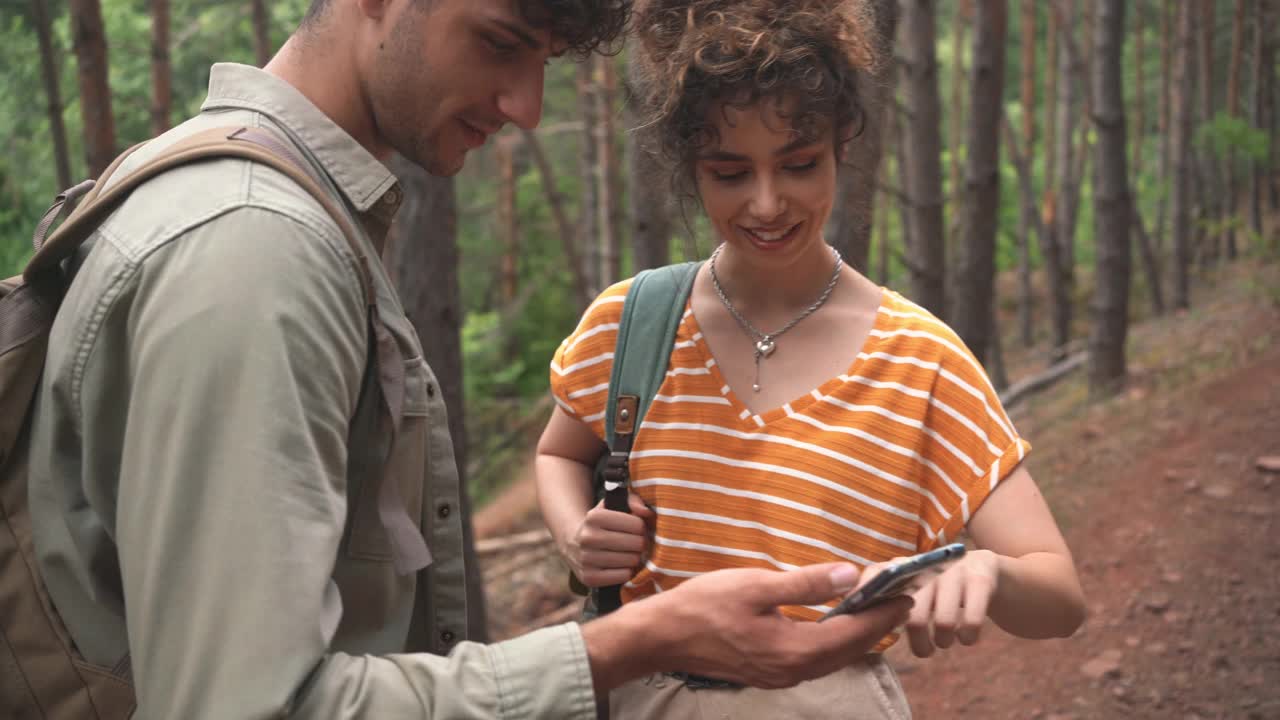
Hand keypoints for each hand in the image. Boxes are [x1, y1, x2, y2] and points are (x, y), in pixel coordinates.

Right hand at [564, 493, 652, 586]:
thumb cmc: (601, 524)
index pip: (637, 524)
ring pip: (631, 561)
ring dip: (635, 558)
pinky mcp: (589, 578)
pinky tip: (620, 565)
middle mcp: (587, 538)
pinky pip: (624, 576)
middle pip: (636, 544)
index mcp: (594, 517)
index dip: (642, 527)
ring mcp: (586, 559)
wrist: (573, 544)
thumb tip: (646, 512)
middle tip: (636, 543)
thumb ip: (633, 501)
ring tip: (628, 553)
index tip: (636, 529)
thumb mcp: (612, 505)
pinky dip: (626, 572)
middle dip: (641, 543)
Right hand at [628, 563, 911, 688]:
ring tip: (876, 610)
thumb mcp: (756, 584)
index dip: (883, 613)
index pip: (854, 632)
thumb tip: (851, 576)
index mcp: (794, 650)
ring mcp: (780, 675)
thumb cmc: (703, 606)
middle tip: (900, 599)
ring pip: (833, 658)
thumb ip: (806, 583)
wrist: (661, 637)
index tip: (907, 593)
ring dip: (857, 635)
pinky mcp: (769, 672)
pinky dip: (833, 642)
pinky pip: (815, 660)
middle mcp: (793, 670)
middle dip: (877, 625)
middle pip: (849, 650)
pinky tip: (835, 625)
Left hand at [863, 549, 1000, 657]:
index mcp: (904, 565)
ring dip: (944, 641)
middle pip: (913, 614)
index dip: (867, 598)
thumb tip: (862, 631)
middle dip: (919, 643)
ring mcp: (955, 567)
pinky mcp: (982, 577)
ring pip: (944, 622)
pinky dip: (968, 637)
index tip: (867, 628)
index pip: (875, 575)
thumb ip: (891, 607)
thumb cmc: (944, 592)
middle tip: (926, 650)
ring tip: (946, 641)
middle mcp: (927, 562)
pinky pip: (972, 621)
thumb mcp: (918, 593)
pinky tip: (967, 637)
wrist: (993, 574)